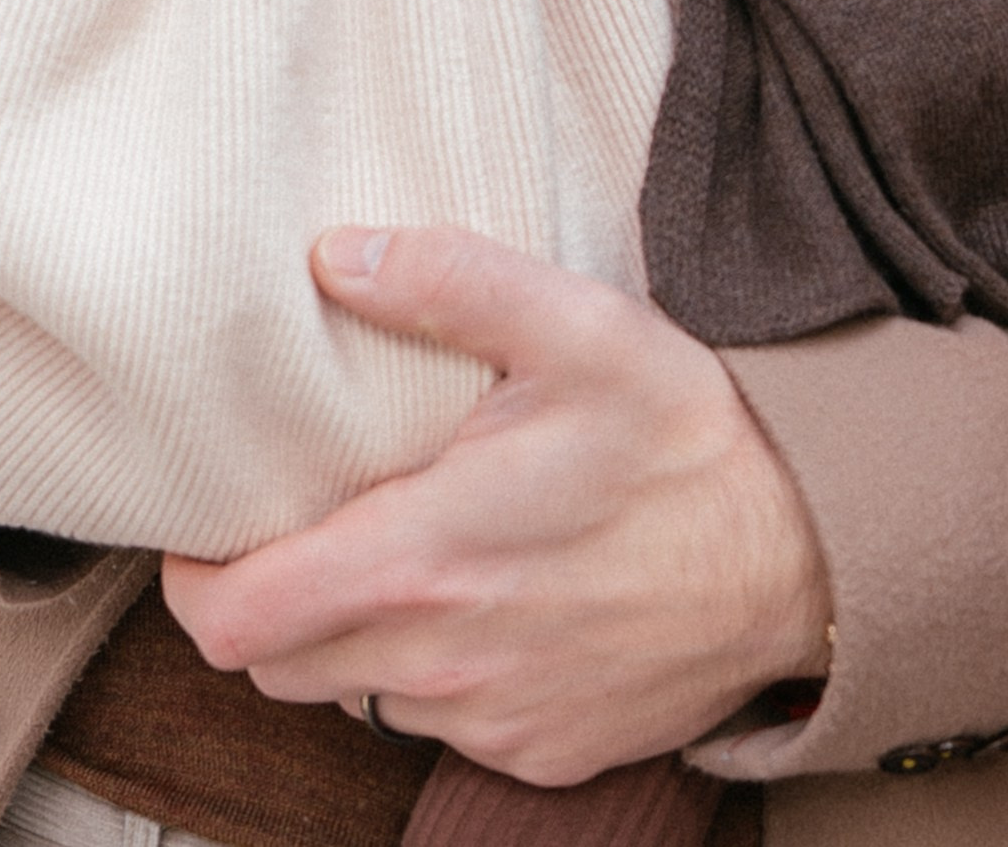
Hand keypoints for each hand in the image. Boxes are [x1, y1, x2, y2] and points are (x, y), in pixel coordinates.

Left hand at [160, 226, 832, 782]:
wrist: (809, 557)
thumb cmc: (688, 435)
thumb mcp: (576, 324)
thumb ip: (444, 282)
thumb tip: (331, 254)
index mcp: (425, 557)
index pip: (233, 622)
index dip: (197, 579)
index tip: (215, 526)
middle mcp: (441, 659)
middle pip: (278, 665)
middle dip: (272, 598)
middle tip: (311, 518)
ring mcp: (491, 720)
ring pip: (358, 692)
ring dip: (356, 634)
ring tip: (409, 547)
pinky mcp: (541, 752)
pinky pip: (443, 722)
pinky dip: (441, 669)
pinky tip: (493, 597)